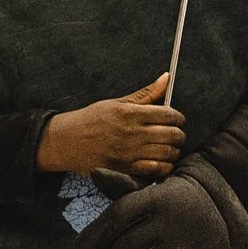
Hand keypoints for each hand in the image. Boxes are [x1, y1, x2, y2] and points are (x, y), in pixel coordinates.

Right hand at [36, 75, 184, 178]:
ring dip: (173, 151)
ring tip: (169, 148)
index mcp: (131, 114)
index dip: (178, 117)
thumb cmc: (93, 119)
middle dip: (179, 135)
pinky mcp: (126, 169)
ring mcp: (130, 153)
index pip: (168, 115)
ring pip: (167, 153)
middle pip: (172, 135)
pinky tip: (161, 162)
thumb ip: (146, 93)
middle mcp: (132, 133)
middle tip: (176, 134)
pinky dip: (164, 167)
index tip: (177, 119)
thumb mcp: (118, 102)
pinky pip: (155, 170)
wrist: (69, 141)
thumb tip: (166, 78)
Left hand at [75, 165, 243, 248]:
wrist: (223, 214)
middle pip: (122, 243)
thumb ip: (122, 186)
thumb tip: (94, 173)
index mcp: (158, 198)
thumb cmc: (176, 200)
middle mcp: (169, 222)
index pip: (117, 215)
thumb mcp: (153, 189)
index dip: (94, 232)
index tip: (79, 246)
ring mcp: (179, 248)